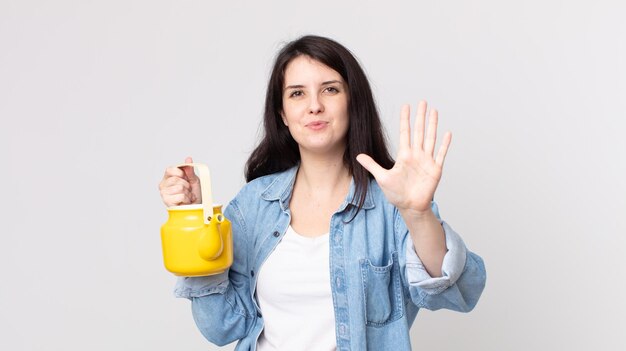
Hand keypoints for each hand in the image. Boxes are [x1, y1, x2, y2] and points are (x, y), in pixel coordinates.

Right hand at [158, 156, 201, 206]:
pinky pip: (181, 196)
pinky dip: (187, 199)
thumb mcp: (194, 180)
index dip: (180, 172)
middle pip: (176, 179)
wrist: (196, 207)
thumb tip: (188, 159)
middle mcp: (163, 185)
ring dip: (187, 193)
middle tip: (187, 190)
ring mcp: (164, 194)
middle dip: (186, 185)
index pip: (169, 169)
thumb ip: (190, 170)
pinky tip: (185, 201)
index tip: (185, 177)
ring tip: (187, 196)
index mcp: (168, 177)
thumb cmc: (194, 194)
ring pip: (179, 187)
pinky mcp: (167, 202)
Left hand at [357, 101, 450, 215]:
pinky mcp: (435, 169)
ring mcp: (427, 161)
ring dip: (433, 125)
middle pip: (419, 131)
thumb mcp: (382, 178)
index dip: (405, 119)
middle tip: (423, 102)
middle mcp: (416, 155)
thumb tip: (358, 155)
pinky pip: (441, 154)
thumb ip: (372, 165)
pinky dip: (445, 144)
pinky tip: (447, 133)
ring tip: (434, 111)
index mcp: (404, 155)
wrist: (410, 207)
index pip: (405, 133)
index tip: (406, 106)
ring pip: (430, 138)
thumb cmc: (396, 194)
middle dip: (421, 117)